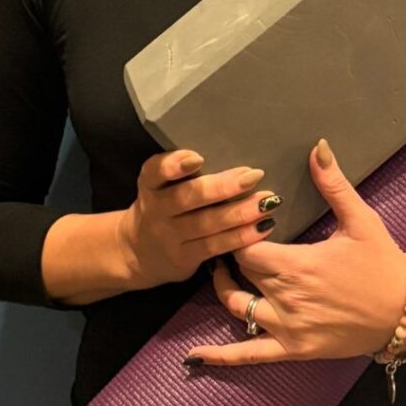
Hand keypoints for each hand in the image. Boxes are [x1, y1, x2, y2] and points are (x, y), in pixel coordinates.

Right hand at [117, 149, 279, 289]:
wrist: (138, 253)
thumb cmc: (164, 205)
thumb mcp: (162, 185)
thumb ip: (184, 169)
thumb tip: (234, 146)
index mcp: (150, 184)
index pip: (155, 171)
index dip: (174, 164)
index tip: (198, 157)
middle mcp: (156, 210)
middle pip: (188, 198)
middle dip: (223, 187)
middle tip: (254, 175)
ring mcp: (169, 237)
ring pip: (206, 224)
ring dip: (240, 213)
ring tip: (267, 201)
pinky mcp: (184, 259)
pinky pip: (215, 246)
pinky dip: (241, 237)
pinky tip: (263, 225)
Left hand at [185, 139, 405, 364]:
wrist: (405, 312)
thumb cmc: (381, 262)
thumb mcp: (360, 219)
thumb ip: (333, 183)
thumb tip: (318, 146)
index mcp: (297, 264)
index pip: (248, 247)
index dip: (240, 232)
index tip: (239, 218)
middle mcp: (286, 298)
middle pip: (240, 274)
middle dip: (231, 256)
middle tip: (228, 238)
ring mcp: (287, 328)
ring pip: (237, 308)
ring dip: (225, 289)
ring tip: (222, 271)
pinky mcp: (293, 350)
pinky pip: (248, 355)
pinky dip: (221, 356)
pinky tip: (196, 355)